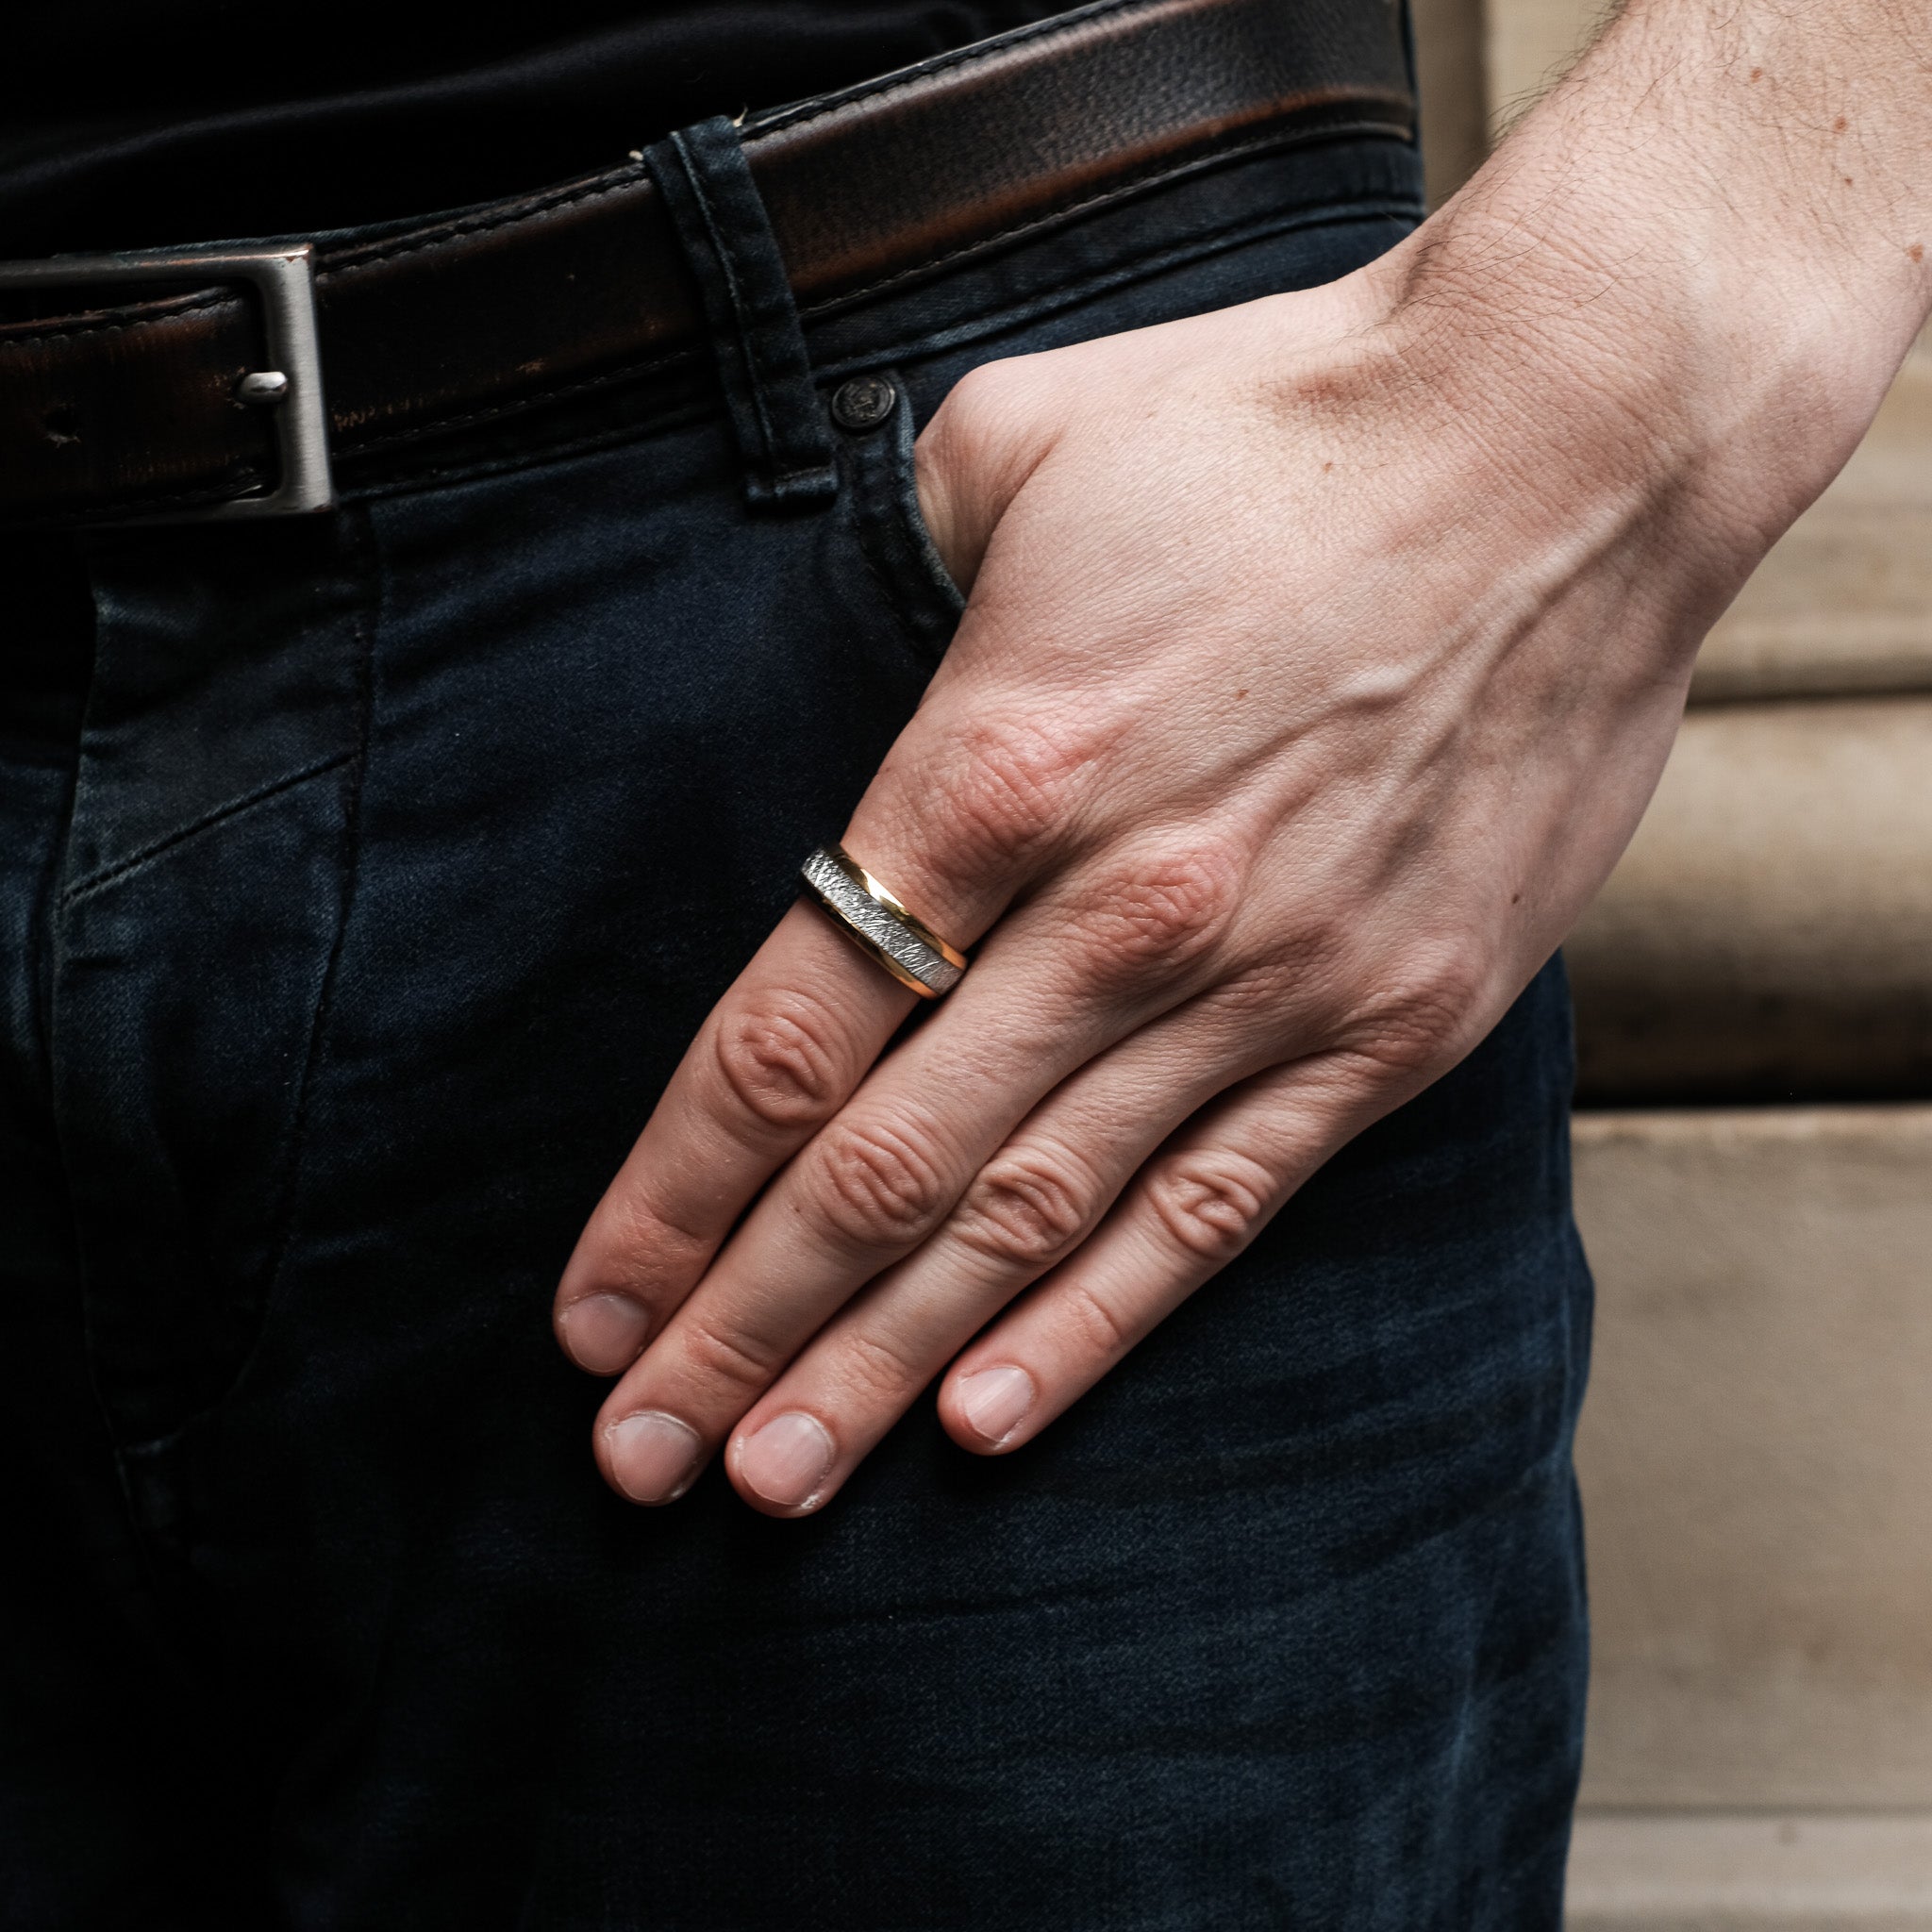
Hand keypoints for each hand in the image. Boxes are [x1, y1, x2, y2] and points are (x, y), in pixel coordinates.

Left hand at [552, 0, 1930, 1514]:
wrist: (1575, 444)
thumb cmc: (1284, 431)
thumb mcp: (1024, 446)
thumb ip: (900, 580)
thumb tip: (857, 637)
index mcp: (999, 766)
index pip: (784, 1036)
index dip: (672, 1194)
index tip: (597, 1309)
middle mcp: (1119, 908)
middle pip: (881, 1168)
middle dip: (742, 1327)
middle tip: (637, 1452)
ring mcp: (1263, 984)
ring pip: (1032, 1221)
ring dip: (885, 1363)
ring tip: (775, 1479)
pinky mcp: (1385, 1025)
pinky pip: (1214, 1211)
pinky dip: (1094, 1324)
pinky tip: (989, 1417)